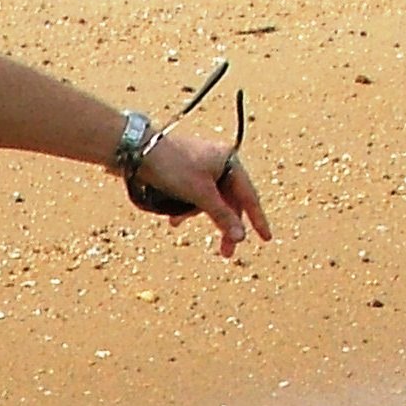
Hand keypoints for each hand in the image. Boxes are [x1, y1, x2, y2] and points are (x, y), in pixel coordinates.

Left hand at [134, 128, 271, 259]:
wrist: (139, 151)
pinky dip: (186, 209)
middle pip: (230, 201)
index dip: (257, 219)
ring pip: (210, 200)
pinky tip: (173, 220)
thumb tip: (240, 236)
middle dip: (225, 226)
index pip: (249, 196)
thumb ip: (221, 215)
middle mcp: (220, 163)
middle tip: (226, 254)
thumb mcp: (200, 194)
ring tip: (178, 223)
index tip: (266, 239)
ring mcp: (203, 167)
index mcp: (229, 161)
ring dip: (198, 215)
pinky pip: (195, 196)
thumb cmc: (173, 167)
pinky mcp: (187, 173)